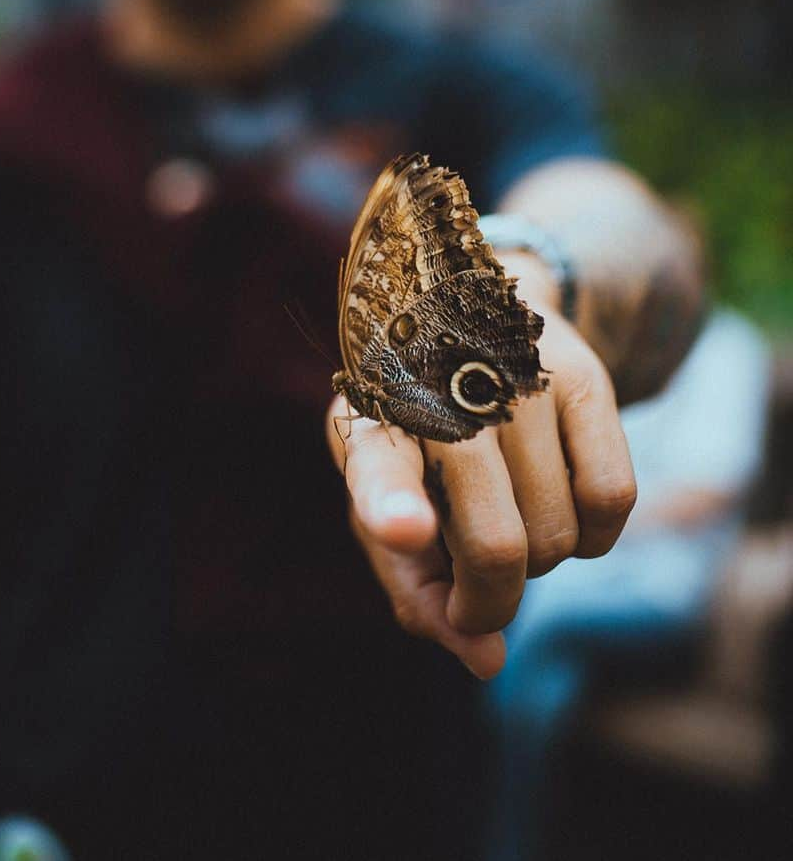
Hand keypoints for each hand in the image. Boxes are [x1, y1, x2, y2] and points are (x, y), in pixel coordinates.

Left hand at [326, 259, 635, 678]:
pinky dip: (592, 536)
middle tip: (476, 596)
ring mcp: (516, 378)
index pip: (379, 467)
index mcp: (369, 420)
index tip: (405, 529)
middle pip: (495, 544)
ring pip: (558, 536)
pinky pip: (611, 501)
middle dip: (490, 601)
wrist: (465, 319)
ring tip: (506, 515)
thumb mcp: (385, 507)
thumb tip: (485, 660)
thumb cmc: (413, 437)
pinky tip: (559, 506)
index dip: (392, 507)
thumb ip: (417, 590)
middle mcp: (441, 392)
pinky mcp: (583, 376)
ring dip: (538, 561)